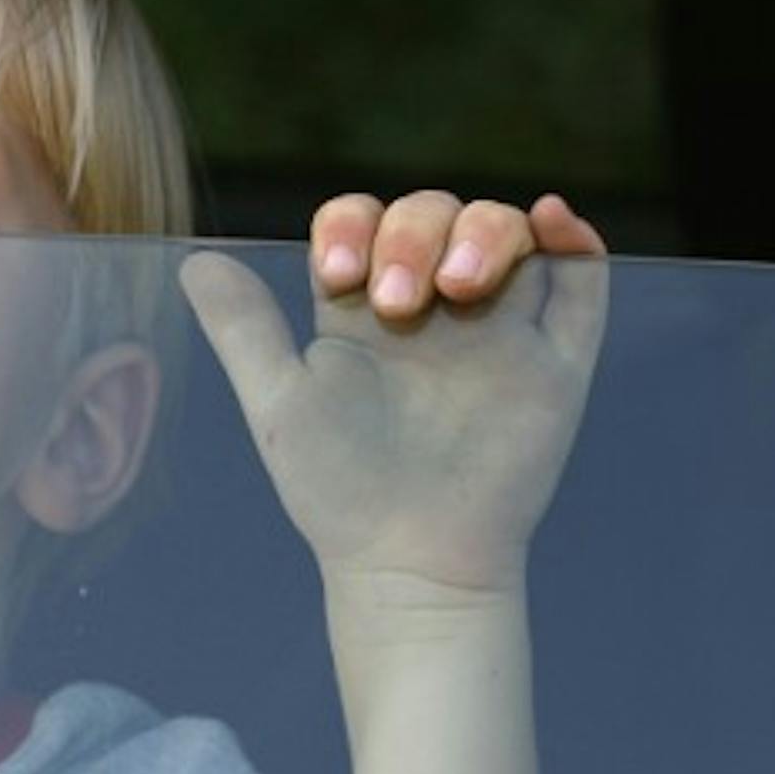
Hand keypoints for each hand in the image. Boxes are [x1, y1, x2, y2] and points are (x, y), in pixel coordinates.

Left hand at [179, 191, 608, 592]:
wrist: (409, 558)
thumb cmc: (338, 487)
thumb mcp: (278, 403)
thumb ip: (242, 331)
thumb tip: (195, 259)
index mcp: (362, 310)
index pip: (362, 222)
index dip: (351, 224)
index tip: (336, 275)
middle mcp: (431, 307)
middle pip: (432, 215)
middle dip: (413, 236)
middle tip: (399, 303)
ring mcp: (496, 328)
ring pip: (504, 232)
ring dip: (485, 231)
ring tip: (459, 285)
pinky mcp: (553, 361)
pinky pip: (579, 285)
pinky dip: (576, 241)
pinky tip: (552, 219)